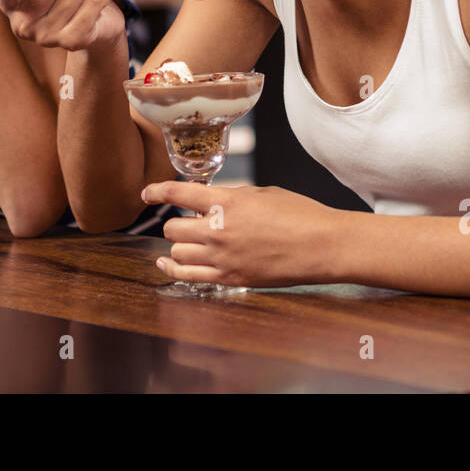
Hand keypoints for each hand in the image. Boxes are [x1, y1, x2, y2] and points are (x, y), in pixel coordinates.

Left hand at [140, 182, 342, 287]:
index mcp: (227, 202)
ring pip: (177, 251)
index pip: (178, 193)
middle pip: (173, 227)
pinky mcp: (230, 279)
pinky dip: (174, 268)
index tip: (147, 193)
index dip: (156, 191)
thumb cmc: (300, 214)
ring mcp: (223, 258)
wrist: (322, 245)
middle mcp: (219, 231)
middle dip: (177, 221)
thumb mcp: (262, 193)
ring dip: (180, 244)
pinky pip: (188, 276)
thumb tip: (210, 202)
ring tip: (188, 240)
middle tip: (188, 220)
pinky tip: (168, 263)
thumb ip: (231, 197)